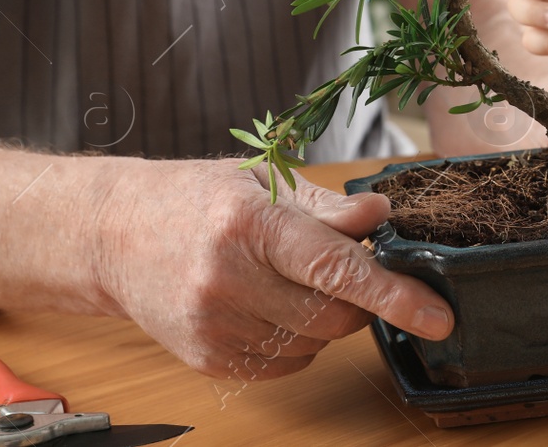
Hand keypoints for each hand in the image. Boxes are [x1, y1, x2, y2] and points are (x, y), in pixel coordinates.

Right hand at [92, 157, 453, 380]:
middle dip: (359, 301)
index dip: (394, 294)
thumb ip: (328, 207)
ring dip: (325, 320)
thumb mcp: (264, 182)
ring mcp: (213, 326)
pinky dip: (295, 341)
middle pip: (333, 317)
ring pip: (313, 344)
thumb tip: (382, 214)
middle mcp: (227, 280)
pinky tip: (268, 305)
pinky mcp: (205, 359)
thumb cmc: (197, 200)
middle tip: (344, 271)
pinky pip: (284, 365)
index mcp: (250, 224)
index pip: (336, 268)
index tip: (436, 316)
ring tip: (288, 281)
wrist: (111, 234)